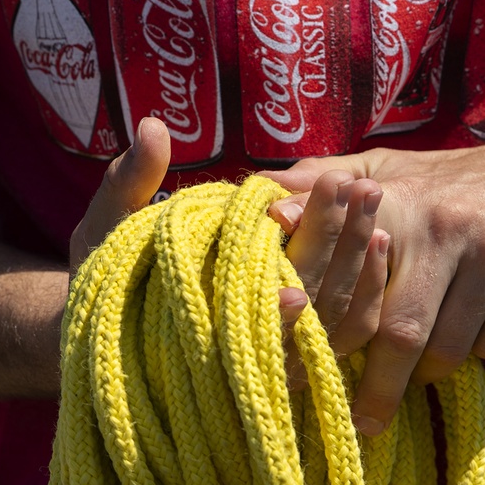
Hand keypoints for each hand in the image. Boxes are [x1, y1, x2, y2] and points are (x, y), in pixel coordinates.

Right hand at [69, 118, 388, 392]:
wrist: (119, 338)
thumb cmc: (110, 278)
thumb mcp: (105, 229)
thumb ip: (129, 184)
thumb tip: (154, 128)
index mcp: (204, 320)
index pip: (260, 299)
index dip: (294, 255)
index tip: (318, 202)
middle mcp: (246, 349)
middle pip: (311, 299)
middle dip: (334, 235)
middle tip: (352, 181)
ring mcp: (279, 357)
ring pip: (336, 316)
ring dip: (358, 254)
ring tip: (369, 194)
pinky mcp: (302, 355)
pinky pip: (349, 331)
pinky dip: (366, 287)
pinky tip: (379, 237)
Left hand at [265, 135, 484, 434]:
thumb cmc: (456, 184)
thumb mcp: (391, 170)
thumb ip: (326, 183)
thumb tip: (260, 201)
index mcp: (396, 198)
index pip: (345, 275)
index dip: (320, 328)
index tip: (301, 377)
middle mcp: (443, 224)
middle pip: (397, 330)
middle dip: (378, 386)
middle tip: (362, 421)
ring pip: (447, 349)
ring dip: (430, 370)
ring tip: (423, 364)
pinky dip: (482, 353)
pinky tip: (480, 328)